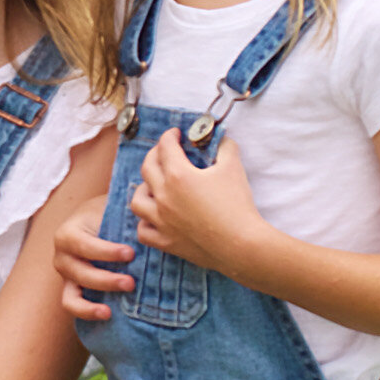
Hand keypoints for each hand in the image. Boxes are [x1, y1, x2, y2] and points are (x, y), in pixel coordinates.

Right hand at [54, 206, 134, 323]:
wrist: (96, 219)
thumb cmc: (108, 214)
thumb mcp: (112, 209)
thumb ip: (124, 215)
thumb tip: (146, 219)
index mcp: (67, 234)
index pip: (84, 245)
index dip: (107, 252)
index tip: (131, 254)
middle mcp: (61, 256)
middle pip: (81, 273)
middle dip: (106, 280)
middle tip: (131, 283)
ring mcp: (66, 275)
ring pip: (72, 296)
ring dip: (92, 304)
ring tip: (111, 310)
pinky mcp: (71, 288)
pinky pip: (72, 305)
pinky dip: (87, 312)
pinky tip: (107, 314)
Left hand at [131, 129, 265, 278]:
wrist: (241, 245)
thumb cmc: (237, 206)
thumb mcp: (234, 168)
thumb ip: (225, 148)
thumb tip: (221, 139)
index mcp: (178, 175)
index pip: (166, 147)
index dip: (170, 136)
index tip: (175, 134)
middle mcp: (164, 196)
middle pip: (147, 168)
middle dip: (154, 155)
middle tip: (164, 152)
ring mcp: (161, 221)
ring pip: (138, 200)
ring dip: (144, 189)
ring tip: (154, 186)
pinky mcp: (165, 241)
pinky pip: (143, 231)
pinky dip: (145, 222)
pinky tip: (154, 218)